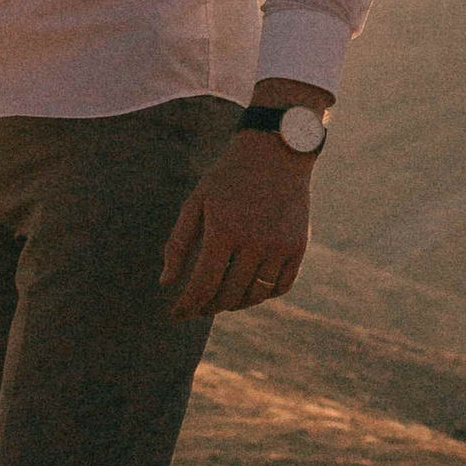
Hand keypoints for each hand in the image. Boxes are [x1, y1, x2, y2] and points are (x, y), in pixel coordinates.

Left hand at [162, 133, 310, 316]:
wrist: (276, 151)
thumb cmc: (228, 176)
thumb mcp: (196, 202)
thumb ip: (178, 243)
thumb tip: (166, 283)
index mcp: (224, 231)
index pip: (203, 285)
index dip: (188, 305)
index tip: (176, 314)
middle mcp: (255, 242)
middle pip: (228, 294)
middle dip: (208, 307)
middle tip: (196, 309)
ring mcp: (280, 246)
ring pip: (255, 295)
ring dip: (234, 304)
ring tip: (219, 301)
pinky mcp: (298, 246)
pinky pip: (280, 286)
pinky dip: (262, 295)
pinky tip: (248, 291)